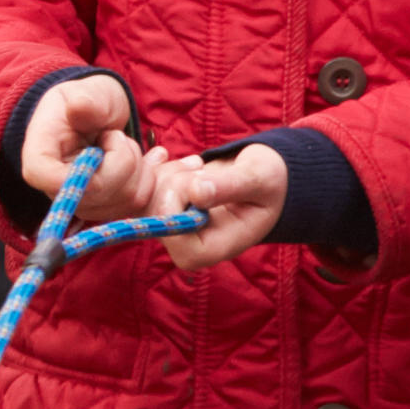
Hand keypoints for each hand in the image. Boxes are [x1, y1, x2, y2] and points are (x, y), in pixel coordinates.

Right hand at [16, 75, 179, 224]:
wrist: (100, 118)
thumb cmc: (89, 101)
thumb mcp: (86, 92)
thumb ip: (85, 100)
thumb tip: (79, 106)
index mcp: (41, 154)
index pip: (41, 175)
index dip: (70, 175)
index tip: (96, 152)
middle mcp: (56, 187)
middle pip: (94, 191)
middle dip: (120, 158)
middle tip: (113, 135)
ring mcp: (82, 203)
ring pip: (123, 198)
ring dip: (136, 165)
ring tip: (122, 145)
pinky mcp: (107, 209)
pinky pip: (138, 203)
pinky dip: (148, 178)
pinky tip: (146, 159)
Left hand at [154, 143, 289, 273]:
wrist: (263, 178)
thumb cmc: (268, 183)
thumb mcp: (258, 179)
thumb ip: (230, 186)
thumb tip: (197, 193)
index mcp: (211, 249)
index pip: (172, 237)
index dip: (175, 205)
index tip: (197, 180)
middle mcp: (187, 244)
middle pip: (155, 214)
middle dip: (174, 180)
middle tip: (200, 166)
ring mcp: (172, 228)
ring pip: (145, 197)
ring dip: (168, 171)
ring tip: (197, 164)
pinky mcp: (162, 210)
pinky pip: (141, 187)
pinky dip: (157, 166)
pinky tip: (174, 158)